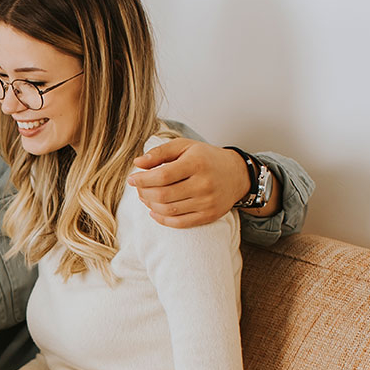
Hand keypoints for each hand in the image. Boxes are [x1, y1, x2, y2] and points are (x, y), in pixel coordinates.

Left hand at [128, 139, 250, 227]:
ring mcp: (207, 201)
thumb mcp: (185, 147)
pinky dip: (162, 219)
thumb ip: (160, 152)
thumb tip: (138, 163)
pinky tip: (154, 211)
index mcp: (196, 163)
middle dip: (144, 192)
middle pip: (163, 194)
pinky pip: (179, 222)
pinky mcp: (209, 215)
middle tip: (138, 188)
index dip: (142, 179)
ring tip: (146, 197)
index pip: (162, 176)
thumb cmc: (206, 158)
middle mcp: (203, 183)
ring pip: (169, 209)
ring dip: (150, 205)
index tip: (132, 179)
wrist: (237, 174)